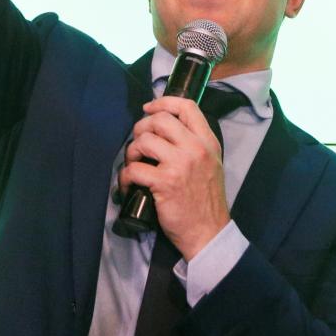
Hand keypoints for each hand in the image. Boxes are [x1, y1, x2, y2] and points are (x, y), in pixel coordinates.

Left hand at [118, 96, 230, 260]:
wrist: (209, 233)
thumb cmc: (206, 201)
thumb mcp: (211, 164)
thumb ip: (194, 144)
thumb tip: (164, 129)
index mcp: (208, 142)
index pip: (187, 106)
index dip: (163, 102)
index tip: (148, 109)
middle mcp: (196, 149)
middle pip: (160, 119)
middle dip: (142, 128)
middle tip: (138, 145)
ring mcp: (180, 164)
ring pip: (144, 141)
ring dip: (131, 152)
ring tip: (133, 165)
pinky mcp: (164, 182)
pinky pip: (133, 169)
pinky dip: (125, 177)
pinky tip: (129, 186)